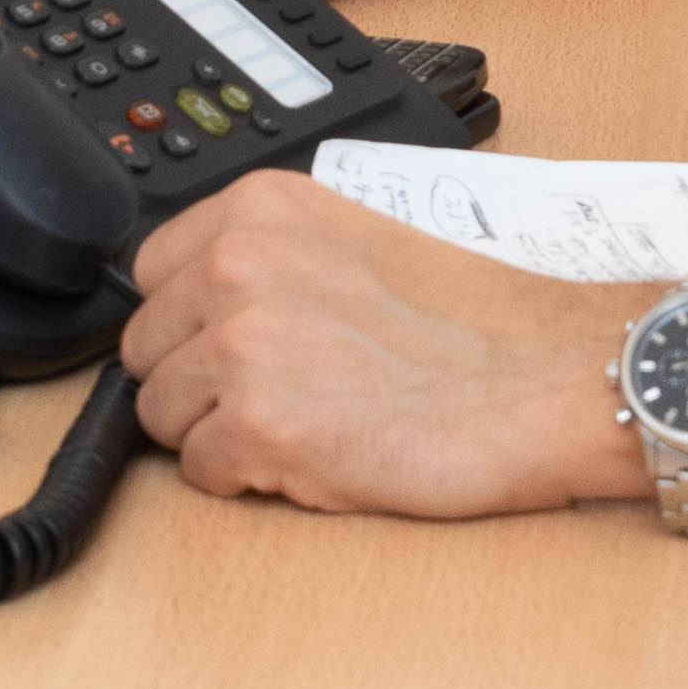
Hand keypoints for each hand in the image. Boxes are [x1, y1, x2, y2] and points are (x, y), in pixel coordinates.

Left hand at [121, 175, 630, 517]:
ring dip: (218, 432)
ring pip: (161, 415)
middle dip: (197, 381)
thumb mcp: (351, 239)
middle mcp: (236, 265)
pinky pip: (201, 472)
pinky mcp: (259, 427)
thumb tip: (198, 303)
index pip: (150, 273)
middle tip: (279, 393)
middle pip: (145, 348)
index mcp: (258, 209)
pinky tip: (313, 457)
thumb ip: (267, 258)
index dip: (189, 322)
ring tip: (303, 423)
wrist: (542, 379)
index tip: (228, 343)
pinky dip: (248, 479)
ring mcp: (242, 346)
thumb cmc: (471, 323)